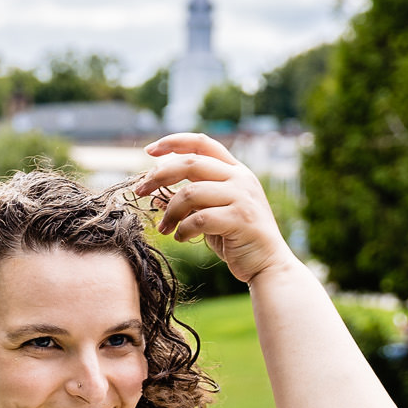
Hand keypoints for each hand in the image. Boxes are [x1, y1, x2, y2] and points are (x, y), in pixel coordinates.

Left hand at [134, 133, 299, 286]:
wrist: (267, 265)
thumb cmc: (236, 239)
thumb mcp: (210, 214)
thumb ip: (191, 200)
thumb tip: (157, 195)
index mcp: (235, 171)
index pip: (202, 143)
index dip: (174, 142)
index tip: (149, 151)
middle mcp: (241, 178)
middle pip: (190, 162)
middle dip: (159, 175)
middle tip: (139, 190)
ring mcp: (242, 197)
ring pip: (191, 192)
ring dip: (170, 211)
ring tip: (164, 228)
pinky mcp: (241, 219)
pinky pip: (199, 219)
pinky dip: (183, 229)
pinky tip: (180, 238)